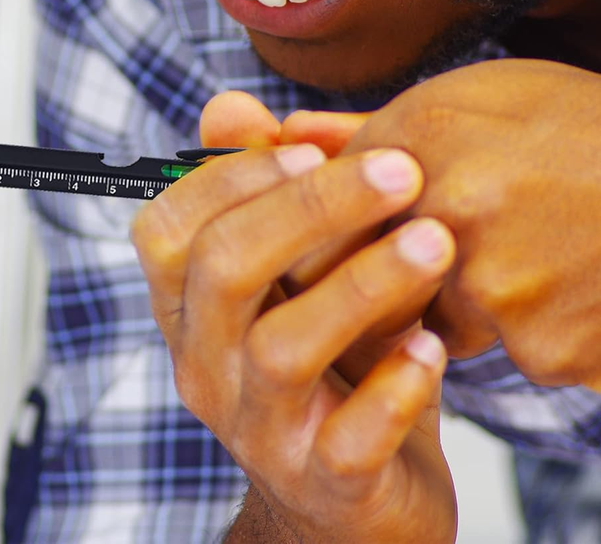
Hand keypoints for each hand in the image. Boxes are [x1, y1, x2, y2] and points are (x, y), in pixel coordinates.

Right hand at [131, 94, 457, 542]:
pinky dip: (395, 386)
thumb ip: (259, 187)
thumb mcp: (290, 272)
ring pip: (281, 348)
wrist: (350, 494)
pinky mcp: (321, 484)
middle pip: (222, 270)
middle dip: (309, 209)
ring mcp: (256, 428)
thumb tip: (228, 105)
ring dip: (363, 283)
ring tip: (435, 241)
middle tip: (398, 172)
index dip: (226, 180)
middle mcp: (203, 363)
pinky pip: (346, 438)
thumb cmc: (324, 355)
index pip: (165, 230)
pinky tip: (433, 345)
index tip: (308, 148)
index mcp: (187, 306)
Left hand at [283, 58, 600, 390]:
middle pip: (364, 275)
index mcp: (418, 141)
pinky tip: (566, 275)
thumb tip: (286, 135)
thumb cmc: (576, 124)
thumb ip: (366, 127)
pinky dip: (527, 324)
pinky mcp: (546, 347)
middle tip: (440, 243)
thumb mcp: (475, 97)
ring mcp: (496, 288)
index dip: (327, 228)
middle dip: (379, 272)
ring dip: (463, 298)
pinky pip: (508, 348)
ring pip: (438, 319)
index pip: (319, 211)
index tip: (343, 232)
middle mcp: (444, 215)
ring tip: (528, 242)